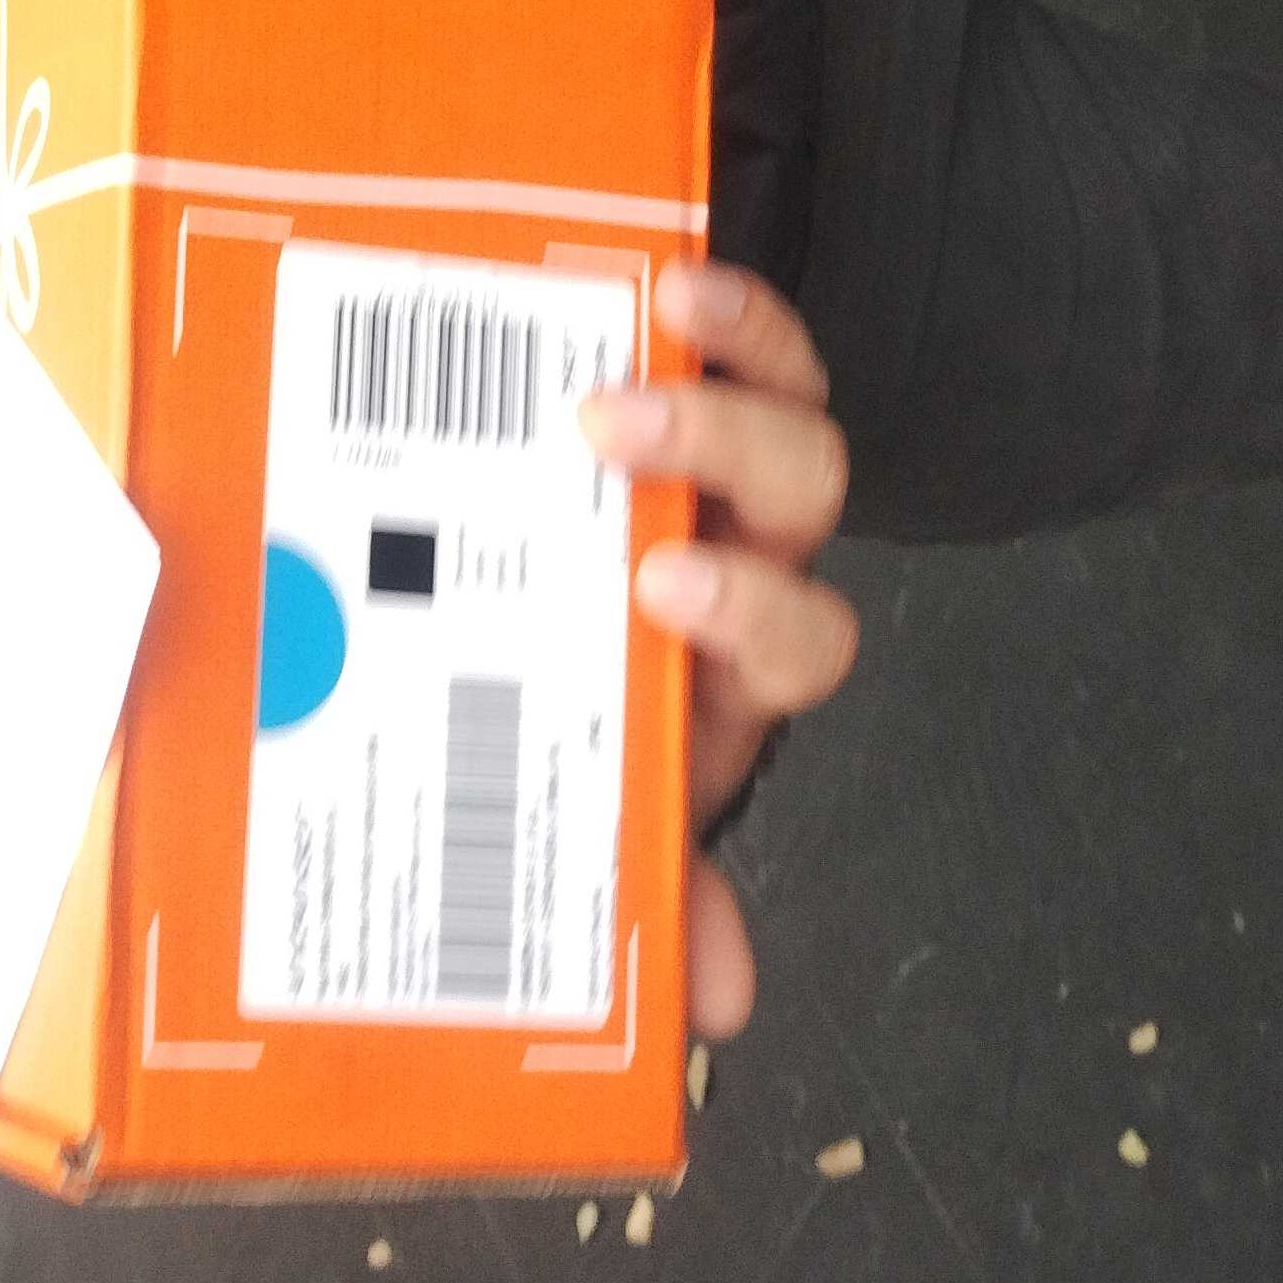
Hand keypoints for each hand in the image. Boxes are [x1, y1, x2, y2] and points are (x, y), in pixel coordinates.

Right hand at [576, 258, 857, 1044]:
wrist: (485, 640)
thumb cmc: (530, 731)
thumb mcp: (588, 822)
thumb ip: (651, 903)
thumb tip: (714, 1002)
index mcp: (713, 675)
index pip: (786, 648)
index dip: (748, 616)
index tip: (663, 587)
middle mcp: (737, 568)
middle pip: (797, 500)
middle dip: (724, 456)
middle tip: (617, 431)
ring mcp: (718, 479)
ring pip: (781, 410)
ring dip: (729, 367)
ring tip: (650, 318)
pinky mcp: (686, 398)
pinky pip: (748, 343)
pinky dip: (734, 312)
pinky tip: (670, 280)